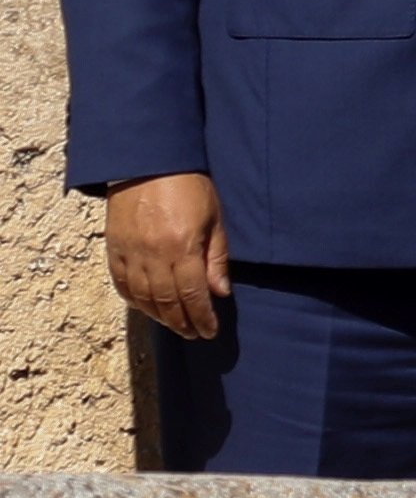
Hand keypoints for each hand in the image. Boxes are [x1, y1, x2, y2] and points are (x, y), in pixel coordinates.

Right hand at [103, 172, 229, 339]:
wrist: (149, 163)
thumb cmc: (190, 186)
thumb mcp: (214, 218)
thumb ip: (216, 258)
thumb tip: (221, 293)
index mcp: (182, 247)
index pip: (192, 294)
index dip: (201, 317)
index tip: (209, 331)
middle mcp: (153, 255)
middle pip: (166, 301)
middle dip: (181, 322)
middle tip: (193, 334)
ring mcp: (130, 252)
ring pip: (142, 296)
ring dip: (158, 316)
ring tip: (174, 324)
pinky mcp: (113, 247)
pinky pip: (121, 282)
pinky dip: (133, 299)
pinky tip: (146, 307)